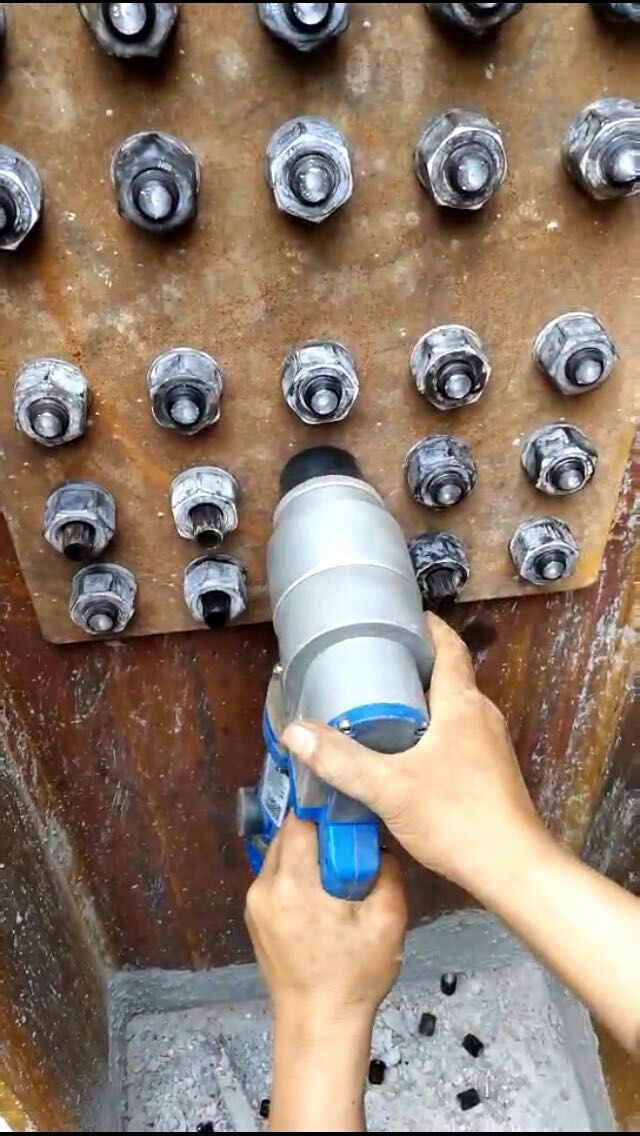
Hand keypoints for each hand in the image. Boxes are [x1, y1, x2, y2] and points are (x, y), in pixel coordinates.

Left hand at [245, 813, 406, 1023]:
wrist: (319, 1023)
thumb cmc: (355, 975)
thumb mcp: (388, 920)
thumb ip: (386, 870)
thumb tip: (376, 845)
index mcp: (294, 883)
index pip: (301, 820)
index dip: (326, 813)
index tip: (350, 816)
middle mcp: (265, 887)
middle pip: (287, 833)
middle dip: (318, 832)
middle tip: (348, 845)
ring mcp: (254, 903)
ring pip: (279, 853)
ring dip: (305, 853)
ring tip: (336, 871)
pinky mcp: (253, 917)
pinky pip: (275, 877)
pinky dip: (295, 874)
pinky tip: (319, 894)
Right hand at [282, 613, 542, 902]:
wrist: (512, 869)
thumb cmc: (456, 817)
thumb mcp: (388, 787)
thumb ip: (340, 760)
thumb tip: (293, 731)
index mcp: (462, 704)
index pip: (449, 647)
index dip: (427, 627)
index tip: (400, 617)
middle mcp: (482, 716)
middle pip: (450, 675)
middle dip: (416, 664)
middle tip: (374, 660)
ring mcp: (491, 745)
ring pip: (454, 707)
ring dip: (424, 699)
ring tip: (381, 702)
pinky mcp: (492, 772)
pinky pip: (459, 734)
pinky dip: (433, 729)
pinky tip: (405, 750)